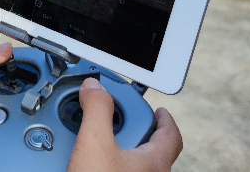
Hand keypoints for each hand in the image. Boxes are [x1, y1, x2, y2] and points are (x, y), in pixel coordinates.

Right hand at [67, 78, 182, 171]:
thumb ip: (97, 109)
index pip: (170, 135)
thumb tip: (94, 87)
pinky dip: (99, 159)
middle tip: (108, 116)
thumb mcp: (95, 142)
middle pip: (144, 142)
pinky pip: (111, 167)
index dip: (165, 118)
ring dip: (107, 142)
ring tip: (84, 140)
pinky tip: (79, 161)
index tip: (159, 109)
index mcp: (154, 161)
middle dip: (125, 125)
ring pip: (126, 157)